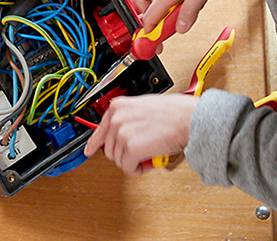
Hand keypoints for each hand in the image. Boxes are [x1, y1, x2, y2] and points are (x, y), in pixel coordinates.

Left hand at [82, 92, 197, 174]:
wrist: (188, 119)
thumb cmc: (173, 113)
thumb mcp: (142, 107)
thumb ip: (128, 119)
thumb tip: (121, 133)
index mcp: (118, 107)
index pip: (99, 129)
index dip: (94, 143)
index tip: (89, 151)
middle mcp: (116, 119)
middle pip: (109, 148)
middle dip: (124, 154)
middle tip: (139, 153)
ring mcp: (122, 133)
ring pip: (118, 160)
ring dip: (132, 162)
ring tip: (147, 155)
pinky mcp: (132, 148)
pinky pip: (128, 167)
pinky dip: (138, 169)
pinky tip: (148, 162)